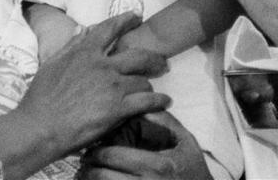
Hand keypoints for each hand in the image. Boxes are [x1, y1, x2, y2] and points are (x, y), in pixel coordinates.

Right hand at [7, 12, 171, 158]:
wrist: (40, 127)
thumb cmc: (40, 98)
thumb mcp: (52, 64)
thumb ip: (71, 46)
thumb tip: (82, 31)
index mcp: (85, 52)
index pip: (110, 29)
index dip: (126, 20)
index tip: (137, 16)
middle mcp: (103, 65)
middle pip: (138, 56)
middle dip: (153, 58)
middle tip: (161, 62)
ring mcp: (112, 87)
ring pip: (143, 80)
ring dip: (150, 85)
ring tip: (155, 91)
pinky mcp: (118, 109)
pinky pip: (147, 101)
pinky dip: (159, 100)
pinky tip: (164, 102)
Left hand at [79, 112, 212, 179]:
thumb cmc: (193, 169)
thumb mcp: (185, 142)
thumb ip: (165, 122)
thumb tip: (142, 105)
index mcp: (158, 165)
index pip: (115, 155)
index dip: (98, 151)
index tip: (92, 148)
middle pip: (103, 176)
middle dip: (88, 168)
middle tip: (84, 162)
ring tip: (84, 176)